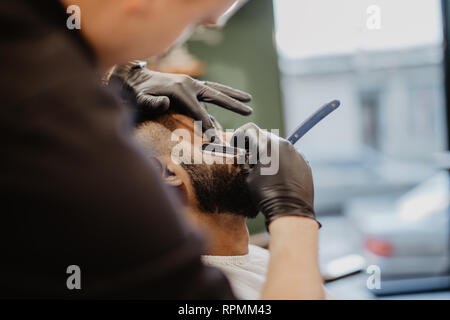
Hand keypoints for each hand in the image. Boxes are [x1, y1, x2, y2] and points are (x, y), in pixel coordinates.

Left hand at [109, 61, 252, 140]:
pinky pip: (210, 90)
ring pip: (217, 89)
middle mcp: (188, 84)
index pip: (199, 112)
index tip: (218, 140)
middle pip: (216, 96)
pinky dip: (222, 94)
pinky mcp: (189, 85)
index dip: (209, 126)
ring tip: (249, 100)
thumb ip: (149, 103)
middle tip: (250, 111)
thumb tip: (164, 104)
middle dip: (233, 104)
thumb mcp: (138, 99)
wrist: (132, 79)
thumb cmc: (135, 94)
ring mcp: (190, 83)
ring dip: (233, 95)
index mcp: (179, 91)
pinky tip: (230, 100)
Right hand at [231, 123, 318, 229]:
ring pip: (277, 146)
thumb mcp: (248, 177)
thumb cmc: (267, 195)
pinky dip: (280, 161)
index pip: (250, 129)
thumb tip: (244, 156)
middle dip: (254, 145)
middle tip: (247, 158)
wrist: (290, 211)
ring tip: (263, 169)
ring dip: (268, 153)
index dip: (239, 135)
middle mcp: (284, 144)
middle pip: (264, 136)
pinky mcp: (304, 163)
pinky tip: (277, 176)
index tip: (236, 146)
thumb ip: (245, 161)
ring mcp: (296, 153)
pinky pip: (289, 156)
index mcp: (268, 145)